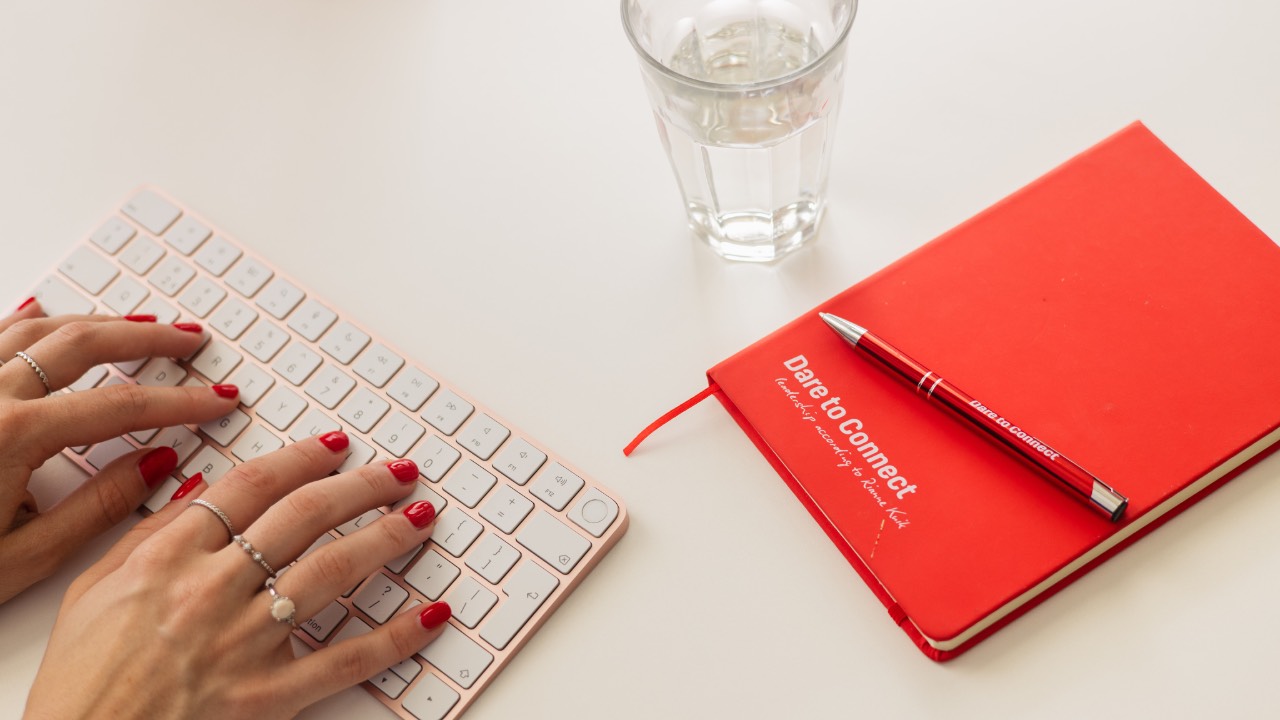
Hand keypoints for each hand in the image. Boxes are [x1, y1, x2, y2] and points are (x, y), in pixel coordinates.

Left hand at [0, 298, 239, 601]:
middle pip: (84, 342)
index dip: (180, 402)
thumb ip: (99, 505)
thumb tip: (158, 464)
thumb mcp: (23, 557)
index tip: (217, 401)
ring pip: (37, 326)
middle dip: (149, 338)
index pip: (122, 406)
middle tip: (191, 340)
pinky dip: (31, 321)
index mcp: (13, 436)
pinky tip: (47, 318)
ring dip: (96, 321)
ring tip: (139, 324)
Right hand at [24, 433, 447, 718]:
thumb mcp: (95, 588)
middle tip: (397, 472)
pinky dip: (395, 637)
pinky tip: (431, 614)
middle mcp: (213, 590)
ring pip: (333, 572)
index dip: (303, 458)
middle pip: (304, 517)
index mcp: (171, 558)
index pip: (253, 487)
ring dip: (386, 537)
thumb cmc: (82, 677)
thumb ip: (150, 532)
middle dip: (360, 486)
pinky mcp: (267, 694)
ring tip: (421, 516)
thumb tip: (199, 484)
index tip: (336, 446)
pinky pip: (345, 660)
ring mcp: (245, 641)